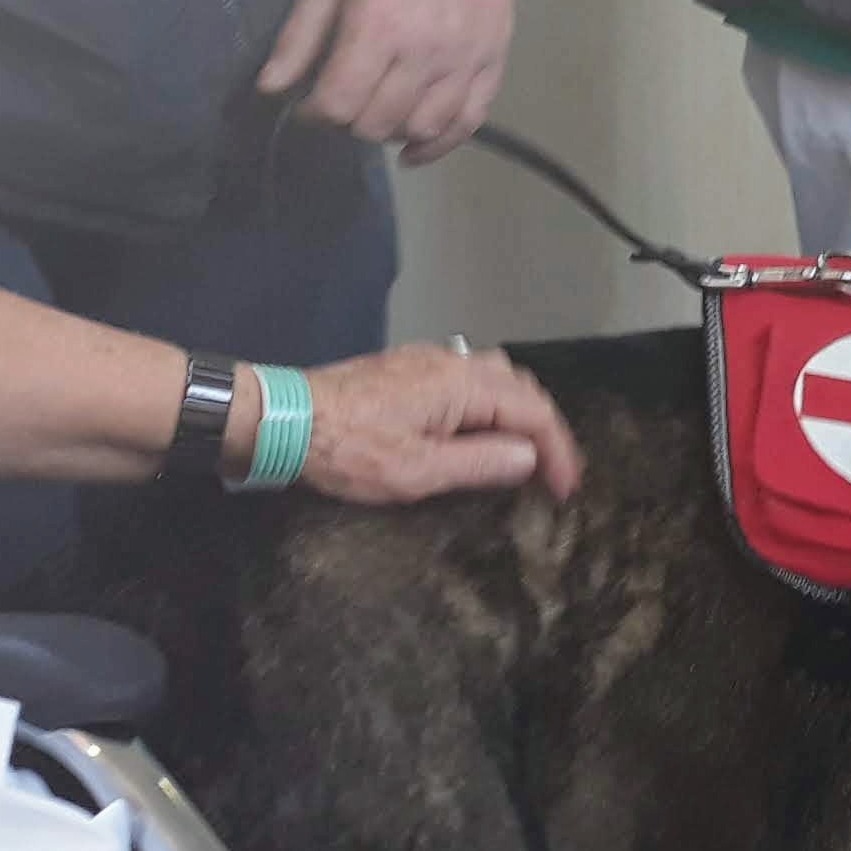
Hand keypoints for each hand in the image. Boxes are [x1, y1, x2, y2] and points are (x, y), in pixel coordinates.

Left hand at [260, 0, 520, 161]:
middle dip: (348, 120)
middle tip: (343, 99)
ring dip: (390, 130)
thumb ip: (300, 35)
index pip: (337, 106)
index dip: (313, 114)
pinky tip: (415, 147)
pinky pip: (469, 120)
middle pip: (376, 124)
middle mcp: (424, 54)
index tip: (308, 101)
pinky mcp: (493, 58)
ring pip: (421, 128)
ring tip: (377, 111)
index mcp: (377, 29)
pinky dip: (441, 142)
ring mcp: (463, 60)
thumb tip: (271, 88)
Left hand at [292, 341, 583, 505]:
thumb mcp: (418, 472)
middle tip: (552, 474)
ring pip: (496, 377)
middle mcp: (452, 362)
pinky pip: (468, 377)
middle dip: (544, 430)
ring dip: (519, 412)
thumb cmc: (348, 450)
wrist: (284, 420)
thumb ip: (480, 463)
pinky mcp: (406, 369)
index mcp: (462, 385)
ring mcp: (427, 360)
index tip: (567, 490)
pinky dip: (490, 403)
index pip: (533, 413)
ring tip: (523, 452)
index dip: (558, 452)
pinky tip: (479, 427)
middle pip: (521, 388)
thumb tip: (528, 456)